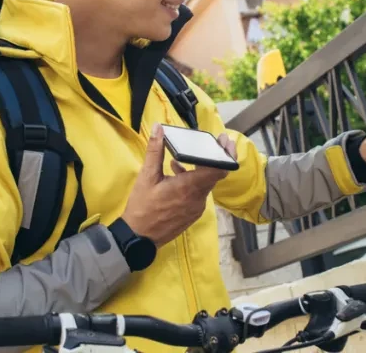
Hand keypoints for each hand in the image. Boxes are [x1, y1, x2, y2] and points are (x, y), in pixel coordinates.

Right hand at [121, 125, 236, 247]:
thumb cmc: (142, 207)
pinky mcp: (193, 214)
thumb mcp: (146, 177)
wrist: (139, 238)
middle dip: (214, 157)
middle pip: (215, 174)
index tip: (224, 141)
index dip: (226, 154)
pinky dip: (193, 181)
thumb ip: (155, 151)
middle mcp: (198, 198)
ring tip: (183, 157)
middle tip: (211, 142)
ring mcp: (197, 208)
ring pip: (206, 184)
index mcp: (189, 187)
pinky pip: (199, 193)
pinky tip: (176, 174)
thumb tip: (159, 128)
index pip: (219, 169)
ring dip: (199, 169)